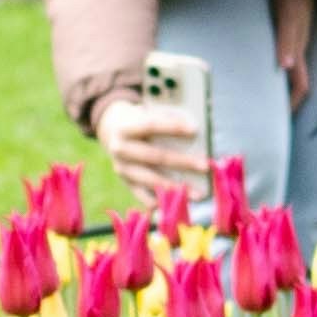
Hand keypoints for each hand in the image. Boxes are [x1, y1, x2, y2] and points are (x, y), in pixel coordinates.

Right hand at [92, 92, 208, 198]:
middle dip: (182, 162)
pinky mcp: (126, 183)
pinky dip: (162, 202)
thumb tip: (196, 136)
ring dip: (176, 187)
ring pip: (151, 180)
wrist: (112, 131)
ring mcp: (122, 169)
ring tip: (198, 194)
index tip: (195, 130)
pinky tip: (178, 203)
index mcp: (125, 127)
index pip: (150, 125)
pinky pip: (144, 197)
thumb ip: (165, 120)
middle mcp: (120, 149)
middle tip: (204, 166)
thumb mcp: (146, 113)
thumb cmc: (140, 120)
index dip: (172, 127)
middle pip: (154, 156)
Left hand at [269, 0, 316, 110]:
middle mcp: (297, 49)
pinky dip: (275, 68)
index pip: (301, 86)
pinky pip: (283, 56)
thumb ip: (287, 39)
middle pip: (296, 82)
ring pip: (289, 71)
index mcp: (298, 50)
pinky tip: (261, 67)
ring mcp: (294, 40)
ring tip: (261, 98)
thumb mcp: (288, 15)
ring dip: (279, 86)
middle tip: (267, 116)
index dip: (293, 105)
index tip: (280, 121)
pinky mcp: (288, 30)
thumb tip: (285, 66)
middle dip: (286, 101)